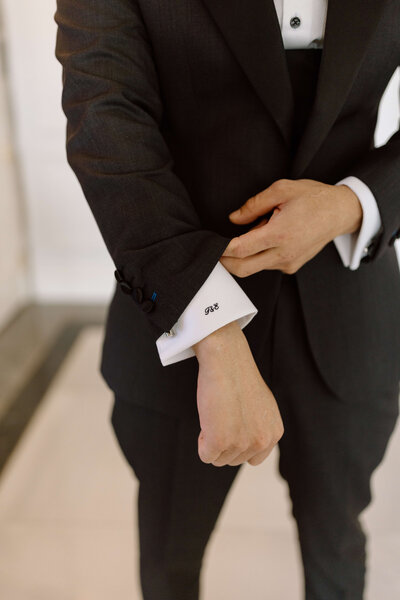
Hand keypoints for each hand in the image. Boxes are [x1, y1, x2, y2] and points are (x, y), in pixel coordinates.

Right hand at [193, 321, 283, 466]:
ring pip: (219, 459)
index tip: (232, 427)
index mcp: (274, 433)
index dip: (238, 445)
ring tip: (216, 414)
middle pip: (234, 460)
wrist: (227, 360)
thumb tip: (246, 445)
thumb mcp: (261, 405)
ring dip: (211, 441)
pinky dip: (201, 441)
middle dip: (223, 443)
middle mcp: (261, 441)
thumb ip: (258, 427)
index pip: (254, 459)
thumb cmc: (238, 377)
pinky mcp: (220, 441)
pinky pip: (206, 455)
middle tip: (222, 414)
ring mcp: (241, 442)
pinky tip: (208, 419)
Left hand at [219, 178, 362, 276]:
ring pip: (254, 267)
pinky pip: (267, 265)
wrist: (340, 212)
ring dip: (245, 254)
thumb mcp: (281, 189)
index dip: (221, 249)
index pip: (240, 250)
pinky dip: (259, 255)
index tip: (212, 244)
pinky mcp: (291, 266)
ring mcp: (288, 263)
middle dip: (225, 262)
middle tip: (216, 250)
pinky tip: (268, 237)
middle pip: (242, 268)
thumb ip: (253, 205)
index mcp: (279, 234)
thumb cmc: (313, 198)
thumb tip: (234, 218)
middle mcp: (283, 253)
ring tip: (258, 230)